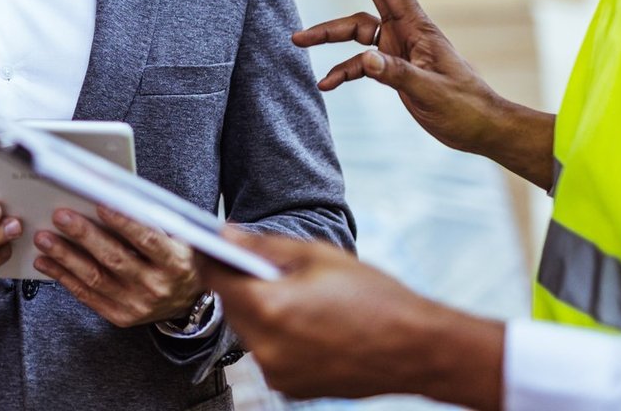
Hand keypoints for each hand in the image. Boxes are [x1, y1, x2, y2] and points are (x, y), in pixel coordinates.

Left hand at [33, 205, 202, 327]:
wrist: (186, 300)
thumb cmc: (178, 257)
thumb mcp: (178, 235)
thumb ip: (152, 217)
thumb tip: (115, 191)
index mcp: (175, 262)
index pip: (147, 240)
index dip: (123, 221)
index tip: (100, 202)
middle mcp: (156, 286)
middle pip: (114, 258)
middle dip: (84, 235)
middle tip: (60, 216)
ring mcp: (137, 305)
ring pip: (95, 278)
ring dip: (65, 257)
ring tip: (44, 239)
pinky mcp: (120, 316)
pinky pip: (87, 296)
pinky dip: (63, 277)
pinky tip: (46, 262)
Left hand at [198, 229, 502, 408]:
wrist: (417, 348)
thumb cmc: (374, 297)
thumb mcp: (317, 256)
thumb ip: (263, 246)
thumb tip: (224, 234)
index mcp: (270, 309)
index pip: (215, 278)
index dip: (206, 255)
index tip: (203, 238)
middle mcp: (266, 348)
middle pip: (229, 306)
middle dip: (235, 281)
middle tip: (249, 257)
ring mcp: (278, 374)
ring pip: (247, 330)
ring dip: (255, 307)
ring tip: (285, 288)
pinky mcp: (291, 388)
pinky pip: (267, 351)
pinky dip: (274, 332)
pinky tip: (301, 317)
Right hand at [293, 0, 504, 155]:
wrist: (480, 127)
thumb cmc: (464, 107)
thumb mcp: (430, 92)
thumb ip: (396, 74)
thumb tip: (363, 58)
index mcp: (418, 29)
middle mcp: (406, 32)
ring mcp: (398, 48)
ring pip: (356, 32)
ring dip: (328, 34)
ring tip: (297, 41)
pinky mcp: (394, 67)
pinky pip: (359, 63)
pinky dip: (342, 71)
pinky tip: (325, 84)